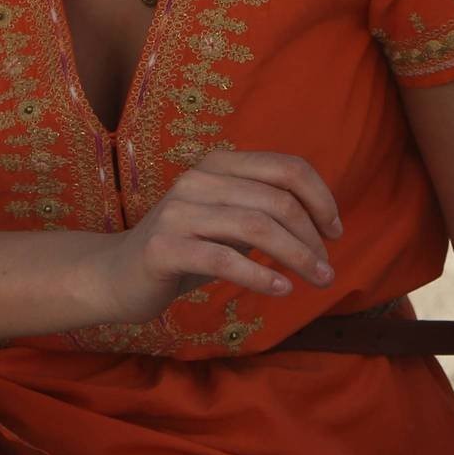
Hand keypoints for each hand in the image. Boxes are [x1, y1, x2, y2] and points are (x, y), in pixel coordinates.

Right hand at [91, 149, 342, 323]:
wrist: (118, 275)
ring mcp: (178, 212)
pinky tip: (281, 289)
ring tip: (317, 281)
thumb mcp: (229, 221)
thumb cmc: (187, 249)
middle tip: (327, 271)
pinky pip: (223, 259)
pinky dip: (260, 275)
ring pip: (256, 227)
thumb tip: (324, 223)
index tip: (335, 232)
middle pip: (277, 200)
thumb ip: (266, 211)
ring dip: (296, 257)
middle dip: (312, 238)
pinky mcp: (164, 247)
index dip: (321, 198)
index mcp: (219, 165)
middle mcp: (198, 180)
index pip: (286, 168)